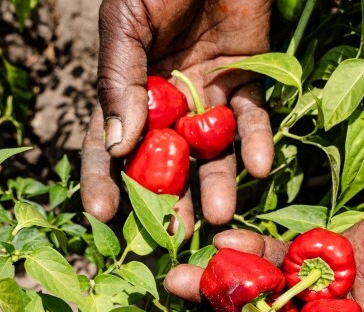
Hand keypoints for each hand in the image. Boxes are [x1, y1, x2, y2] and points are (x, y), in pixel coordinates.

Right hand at [81, 0, 274, 237]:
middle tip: (172, 236)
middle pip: (166, 162)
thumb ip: (119, 81)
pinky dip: (257, 143)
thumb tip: (115, 146)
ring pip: (212, 152)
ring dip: (216, 185)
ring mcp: (208, 95)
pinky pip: (252, 120)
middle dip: (168, 201)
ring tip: (219, 216)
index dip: (105, 181)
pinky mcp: (248, 82)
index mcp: (127, 88)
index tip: (104, 218)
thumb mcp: (126, 24)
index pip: (109, 144)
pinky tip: (259, 169)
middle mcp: (167, 101)